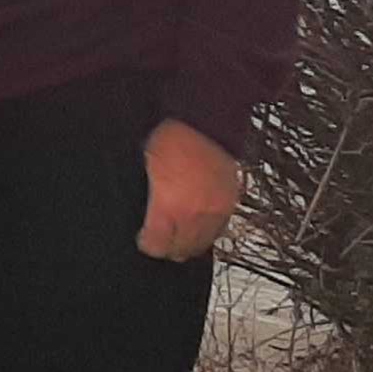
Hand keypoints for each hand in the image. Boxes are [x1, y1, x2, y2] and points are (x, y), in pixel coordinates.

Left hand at [137, 120, 236, 260]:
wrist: (204, 121)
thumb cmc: (171, 138)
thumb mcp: (144, 169)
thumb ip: (145, 197)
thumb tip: (141, 215)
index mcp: (170, 206)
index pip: (158, 245)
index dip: (148, 244)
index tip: (144, 240)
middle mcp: (196, 213)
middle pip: (182, 250)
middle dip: (168, 248)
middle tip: (159, 241)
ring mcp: (217, 209)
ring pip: (203, 244)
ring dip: (189, 243)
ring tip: (178, 237)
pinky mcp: (231, 202)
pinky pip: (220, 229)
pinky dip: (208, 231)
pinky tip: (197, 225)